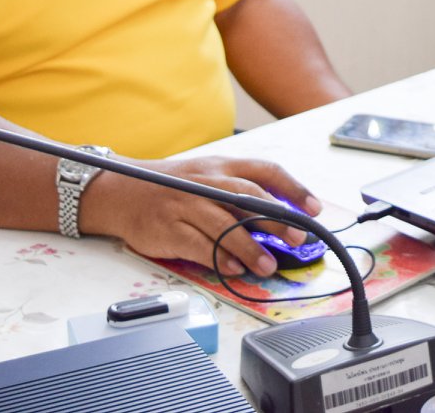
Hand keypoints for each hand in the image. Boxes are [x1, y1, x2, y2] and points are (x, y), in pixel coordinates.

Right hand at [82, 154, 324, 278]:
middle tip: (298, 238)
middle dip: (276, 219)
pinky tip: (233, 268)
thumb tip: (280, 218)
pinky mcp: (167, 228)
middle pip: (247, 198)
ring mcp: (185, 204)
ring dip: (249, 248)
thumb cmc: (172, 187)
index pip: (264, 170)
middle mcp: (204, 182)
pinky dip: (217, 257)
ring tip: (267, 266)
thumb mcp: (206, 176)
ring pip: (224, 225)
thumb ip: (239, 192)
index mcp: (220, 165)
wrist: (120, 191)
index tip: (314, 208)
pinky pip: (197, 245)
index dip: (293, 188)